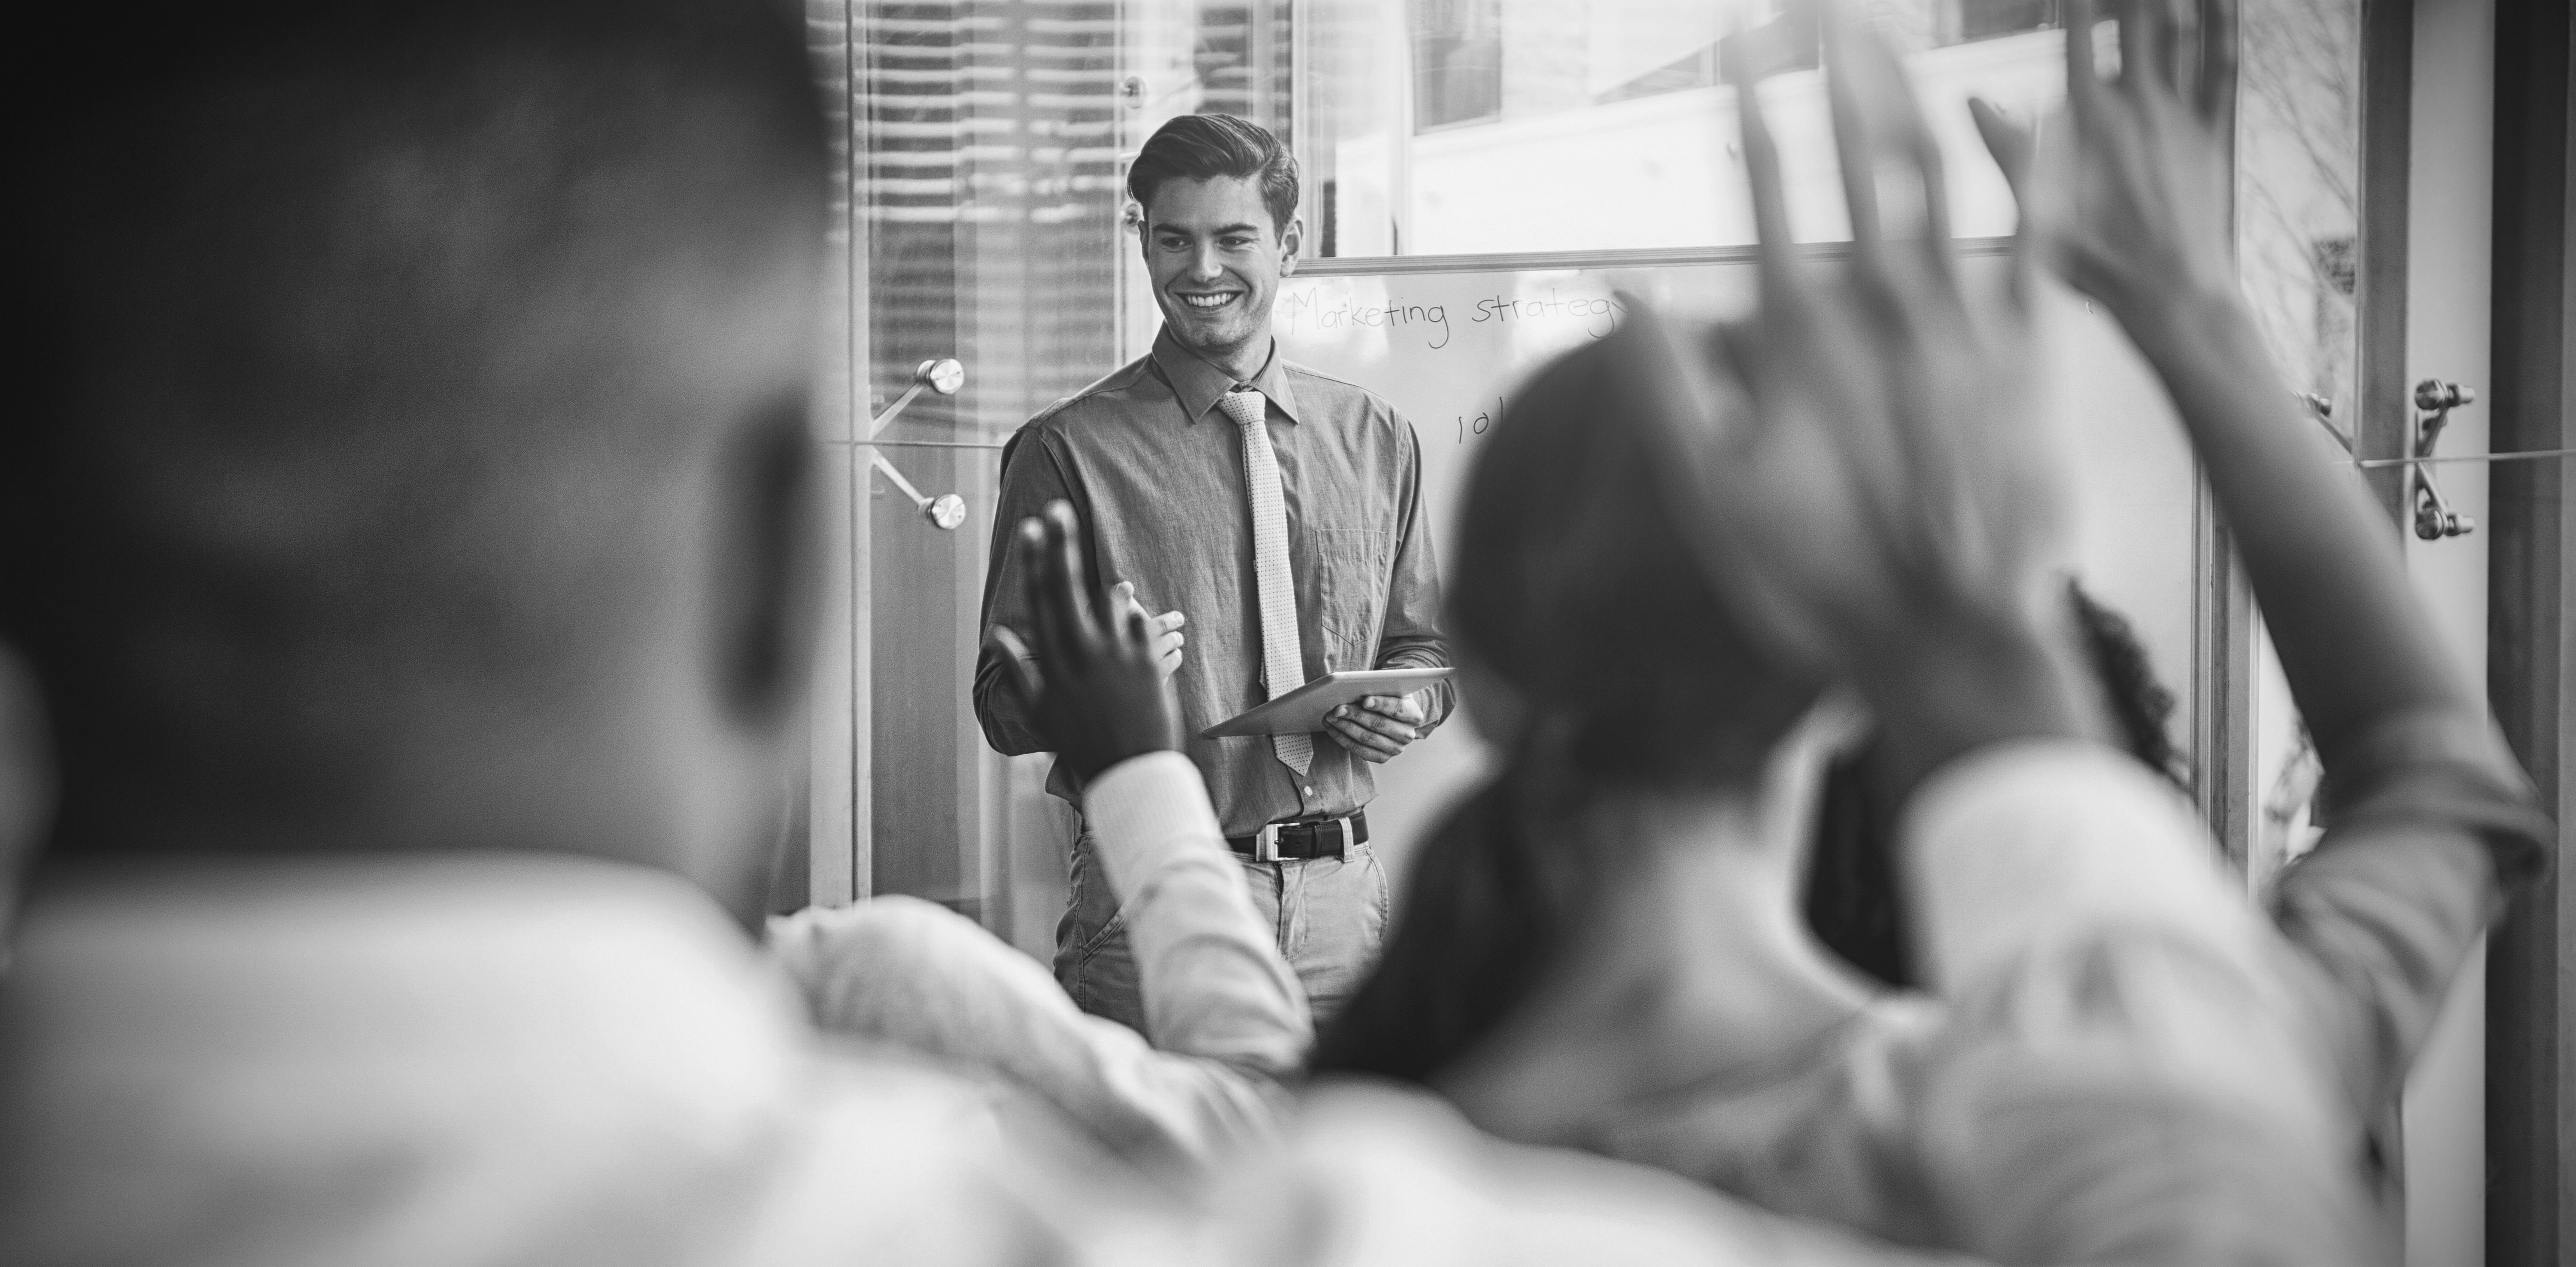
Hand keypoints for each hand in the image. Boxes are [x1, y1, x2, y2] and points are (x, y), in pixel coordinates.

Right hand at [986, 501, 1179, 782]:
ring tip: (1114, 594)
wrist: (1132, 773)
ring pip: (1112, 603)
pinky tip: (1139, 631)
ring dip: (1110, 593)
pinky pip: (1142, 625)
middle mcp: (1084, 653)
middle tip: (1057, 511)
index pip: (1040, 602)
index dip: (1035, 563)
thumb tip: (999, 637)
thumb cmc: (1083, 745)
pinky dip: (1138, 623)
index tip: (1031, 531)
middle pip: (1069, 588)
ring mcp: (1119, 656)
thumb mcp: (1043, 712)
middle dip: (1061, 547)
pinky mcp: (1149, 662)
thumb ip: (1020, 670)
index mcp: (1055, 663)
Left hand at [1323, 692, 1427, 764]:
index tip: (1365, 700)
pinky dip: (1342, 738)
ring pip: (1366, 738)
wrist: (1394, 717)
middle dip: (1355, 715)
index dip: (1381, 704)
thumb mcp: (1390, 690)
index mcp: (1414, 715)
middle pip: (1378, 725)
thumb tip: (1354, 688)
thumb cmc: (1389, 698)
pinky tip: (1332, 728)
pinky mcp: (1382, 758)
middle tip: (1337, 708)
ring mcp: (1395, 749)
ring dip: (1344, 727)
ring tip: (1330, 717)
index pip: (1398, 709)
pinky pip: (1358, 749)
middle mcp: (1407, 734)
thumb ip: (1379, 688)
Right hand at [1640, 6, 2105, 787]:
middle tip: (1816, 10)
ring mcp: (1961, 323)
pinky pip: (2039, 239)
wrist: (1946, 638)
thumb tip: (1622, 293)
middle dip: (1832, 72)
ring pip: (1936, 178)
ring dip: (1910, 96)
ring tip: (1888, 37)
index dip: (1748, 111)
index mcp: (1796, 335)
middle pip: (1854, 158)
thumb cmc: (1818, 577)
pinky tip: (2032, 114)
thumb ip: (1665, 387)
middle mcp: (1881, 307)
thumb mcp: (1708, 495)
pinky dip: (2036, 172)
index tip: (1736, 50)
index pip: (1763, 191)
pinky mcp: (2030, 352)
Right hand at [1970, 0, 2239, 327]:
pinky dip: (2223, 30)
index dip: (2078, 3)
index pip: (2079, 36)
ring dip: (2175, 2)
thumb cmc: (2101, 261)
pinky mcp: (2211, 137)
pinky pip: (2220, 70)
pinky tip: (2223, 5)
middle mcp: (2138, 107)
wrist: (2171, 294)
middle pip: (2135, 23)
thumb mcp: (2035, 208)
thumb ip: (2007, 147)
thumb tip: (1972, 102)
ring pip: (2181, 36)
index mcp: (2091, 119)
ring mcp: (2180, 119)